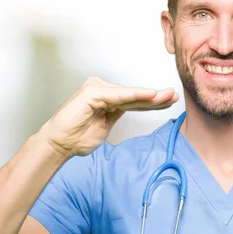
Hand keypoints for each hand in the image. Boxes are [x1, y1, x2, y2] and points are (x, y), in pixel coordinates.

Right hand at [39, 77, 178, 157]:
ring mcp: (96, 89)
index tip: (169, 101)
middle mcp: (101, 89)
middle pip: (134, 95)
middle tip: (173, 96)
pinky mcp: (91, 93)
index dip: (152, 101)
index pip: (134, 99)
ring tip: (166, 96)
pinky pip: (118, 95)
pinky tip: (149, 95)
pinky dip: (134, 95)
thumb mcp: (107, 125)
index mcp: (106, 97)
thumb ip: (119, 114)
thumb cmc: (78, 137)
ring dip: (149, 96)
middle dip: (155, 97)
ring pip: (128, 94)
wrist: (59, 144)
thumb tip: (137, 107)